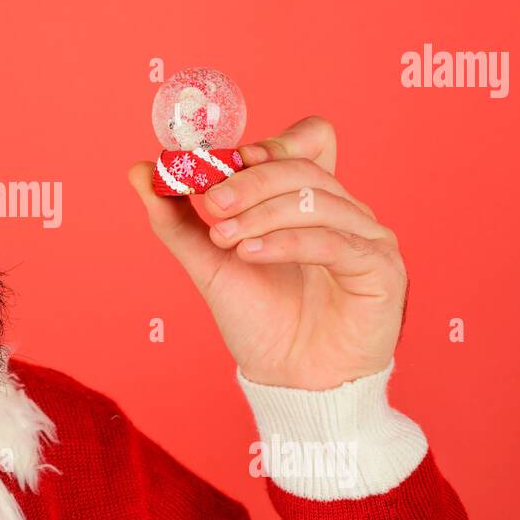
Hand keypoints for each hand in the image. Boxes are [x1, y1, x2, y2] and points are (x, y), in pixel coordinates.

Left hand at [128, 115, 407, 390]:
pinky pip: (334, 241)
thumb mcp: (208, 261)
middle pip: (302, 167)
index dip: (268, 144)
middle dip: (249, 181)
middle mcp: (346, 210)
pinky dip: (286, 242)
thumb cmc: (259, 319)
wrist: (288, 380)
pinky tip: (251, 254)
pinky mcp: (380, 270)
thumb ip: (177, 218)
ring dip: (261, 213)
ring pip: (315, 200)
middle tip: (211, 205)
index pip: (309, 139)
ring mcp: (368, 237)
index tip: (218, 165)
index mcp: (312, 198)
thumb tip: (138, 170)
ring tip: (224, 238)